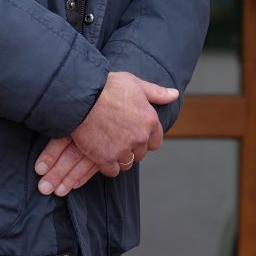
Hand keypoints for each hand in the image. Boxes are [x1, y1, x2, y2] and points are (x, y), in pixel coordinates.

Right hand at [34, 72, 177, 195]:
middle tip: (119, 139)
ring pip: (127, 163)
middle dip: (133, 149)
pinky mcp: (105, 158)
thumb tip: (174, 94)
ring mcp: (123, 149)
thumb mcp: (135, 84)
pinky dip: (108, 166)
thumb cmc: (107, 86)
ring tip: (110, 147)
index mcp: (149, 120)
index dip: (145, 139)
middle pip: (141, 153)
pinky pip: (112, 171)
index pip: (156, 142)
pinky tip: (102, 156)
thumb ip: (156, 93)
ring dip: (121, 158)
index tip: (135, 135)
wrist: (81, 96)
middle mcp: (139, 137)